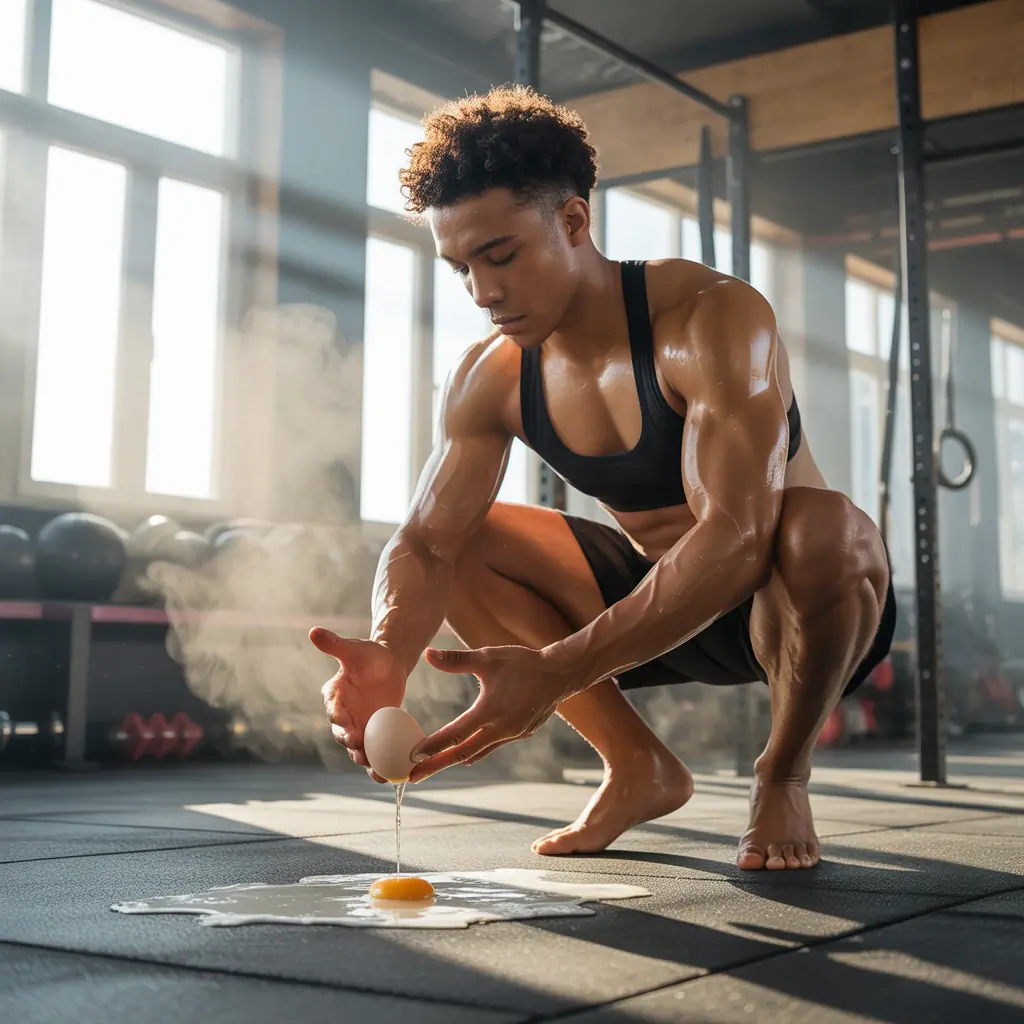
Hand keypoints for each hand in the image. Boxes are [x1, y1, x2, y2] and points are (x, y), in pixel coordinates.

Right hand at [309, 627, 405, 782]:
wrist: (387, 665)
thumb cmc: (368, 655)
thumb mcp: (354, 649)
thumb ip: (335, 644)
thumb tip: (313, 631)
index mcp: (334, 695)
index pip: (334, 710)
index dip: (339, 720)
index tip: (348, 729)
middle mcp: (343, 715)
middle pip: (343, 734)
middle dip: (351, 745)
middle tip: (361, 752)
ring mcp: (358, 726)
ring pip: (358, 748)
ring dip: (366, 761)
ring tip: (378, 773)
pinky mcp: (373, 734)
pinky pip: (375, 751)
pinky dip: (380, 764)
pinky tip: (391, 776)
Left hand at [408, 644, 579, 782]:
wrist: (560, 674)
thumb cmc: (523, 662)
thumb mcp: (488, 657)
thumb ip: (456, 660)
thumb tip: (427, 655)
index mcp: (491, 710)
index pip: (455, 734)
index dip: (433, 746)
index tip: (412, 756)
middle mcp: (501, 728)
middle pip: (462, 753)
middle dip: (436, 765)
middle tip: (413, 776)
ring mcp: (512, 734)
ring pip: (477, 753)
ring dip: (453, 761)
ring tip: (431, 767)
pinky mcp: (519, 734)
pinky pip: (490, 747)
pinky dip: (473, 752)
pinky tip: (461, 752)